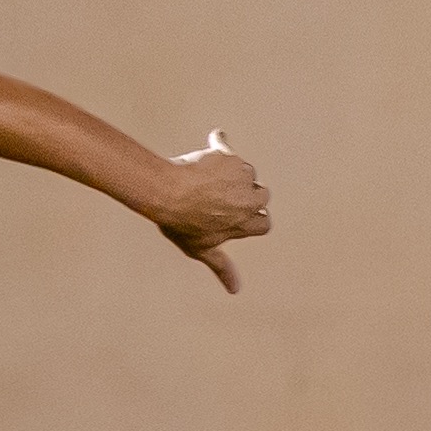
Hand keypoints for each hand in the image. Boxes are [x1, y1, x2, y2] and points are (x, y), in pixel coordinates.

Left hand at [154, 131, 267, 292]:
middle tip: (218, 196)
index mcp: (246, 223)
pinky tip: (210, 141)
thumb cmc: (181, 223)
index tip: (233, 215)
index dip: (251, 219)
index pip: (264, 223)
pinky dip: (217, 145)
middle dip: (245, 194)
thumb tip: (236, 289)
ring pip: (245, 171)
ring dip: (230, 173)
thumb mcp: (201, 249)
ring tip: (204, 180)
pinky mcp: (228, 156)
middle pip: (262, 195)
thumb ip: (222, 267)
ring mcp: (240, 176)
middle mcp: (249, 199)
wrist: (166, 193)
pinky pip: (224, 145)